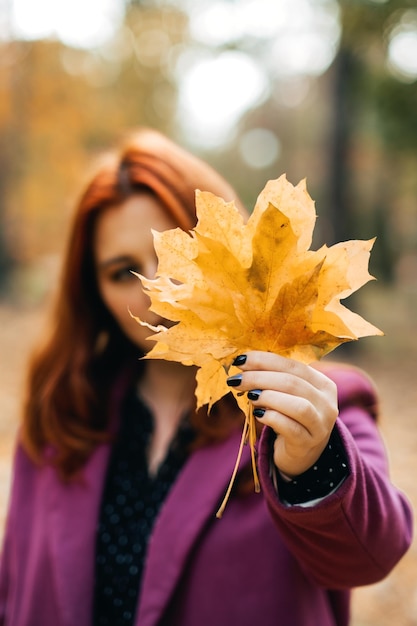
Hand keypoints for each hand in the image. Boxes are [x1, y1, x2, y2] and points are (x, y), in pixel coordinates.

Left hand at [227, 352, 338, 477]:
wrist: (300, 453)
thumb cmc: (290, 417)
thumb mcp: (288, 395)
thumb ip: (274, 378)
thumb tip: (244, 362)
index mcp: (323, 384)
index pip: (294, 366)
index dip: (265, 360)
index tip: (240, 360)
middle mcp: (327, 404)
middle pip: (293, 383)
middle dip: (260, 378)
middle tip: (237, 379)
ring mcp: (320, 426)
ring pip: (298, 406)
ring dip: (268, 397)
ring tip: (249, 396)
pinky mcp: (307, 444)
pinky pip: (290, 428)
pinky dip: (272, 418)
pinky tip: (258, 414)